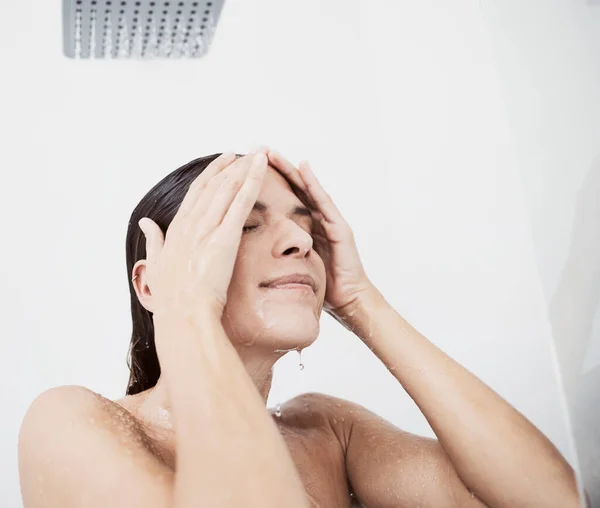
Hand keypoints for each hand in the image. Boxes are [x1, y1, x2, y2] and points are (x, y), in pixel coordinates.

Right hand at [138, 152, 268, 321]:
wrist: (183, 314)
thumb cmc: (172, 298)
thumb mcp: (157, 265)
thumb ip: (154, 240)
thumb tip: (146, 222)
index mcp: (177, 229)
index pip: (197, 192)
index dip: (211, 174)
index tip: (223, 162)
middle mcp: (191, 223)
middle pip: (213, 184)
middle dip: (230, 166)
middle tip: (244, 152)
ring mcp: (207, 228)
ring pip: (228, 188)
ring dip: (244, 168)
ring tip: (259, 155)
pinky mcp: (224, 237)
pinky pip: (241, 203)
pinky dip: (252, 182)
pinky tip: (261, 168)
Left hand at [267, 150, 374, 322]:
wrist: (349, 303)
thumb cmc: (324, 288)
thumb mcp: (295, 268)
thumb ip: (280, 257)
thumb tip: (250, 256)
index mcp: (304, 229)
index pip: (283, 201)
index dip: (266, 185)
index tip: (247, 170)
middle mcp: (317, 221)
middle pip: (293, 189)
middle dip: (276, 170)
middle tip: (256, 151)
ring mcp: (330, 222)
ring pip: (307, 189)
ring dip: (291, 170)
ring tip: (273, 154)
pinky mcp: (340, 228)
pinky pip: (325, 202)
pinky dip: (314, 183)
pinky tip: (303, 168)